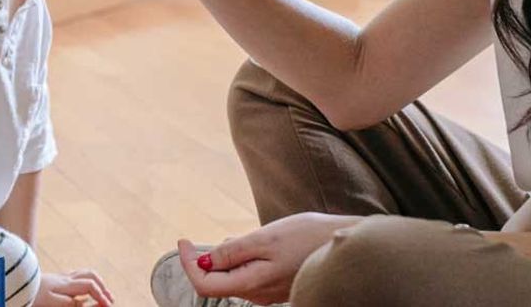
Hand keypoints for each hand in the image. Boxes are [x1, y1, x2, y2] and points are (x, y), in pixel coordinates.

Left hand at [33, 270, 113, 305]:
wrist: (13, 281)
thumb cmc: (31, 293)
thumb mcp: (52, 302)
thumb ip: (71, 303)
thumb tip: (88, 302)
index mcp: (66, 284)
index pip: (90, 286)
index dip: (101, 295)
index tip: (107, 305)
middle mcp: (64, 278)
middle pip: (90, 275)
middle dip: (102, 286)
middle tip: (109, 299)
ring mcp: (59, 276)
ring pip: (82, 273)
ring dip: (95, 282)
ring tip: (100, 292)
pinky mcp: (53, 278)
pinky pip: (74, 275)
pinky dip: (84, 280)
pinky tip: (81, 289)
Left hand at [177, 212, 360, 304]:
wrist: (347, 244)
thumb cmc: (308, 237)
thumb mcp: (264, 238)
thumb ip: (232, 252)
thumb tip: (203, 261)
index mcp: (252, 284)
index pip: (205, 284)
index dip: (187, 263)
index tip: (183, 240)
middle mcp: (259, 294)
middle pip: (217, 282)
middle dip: (202, 261)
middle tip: (193, 239)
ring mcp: (269, 291)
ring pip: (233, 278)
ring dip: (222, 259)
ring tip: (226, 239)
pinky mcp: (278, 284)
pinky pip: (248, 275)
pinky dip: (240, 260)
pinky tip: (247, 244)